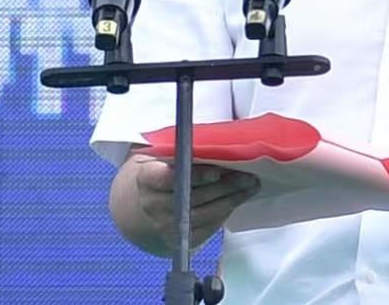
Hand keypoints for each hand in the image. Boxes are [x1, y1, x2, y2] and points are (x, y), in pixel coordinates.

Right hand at [131, 158, 260, 250]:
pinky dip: (223, 214)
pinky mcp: (177, 241)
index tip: (217, 172)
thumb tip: (216, 147)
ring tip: (249, 187)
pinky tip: (235, 201)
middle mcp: (153, 205)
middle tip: (247, 176)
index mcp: (146, 178)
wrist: (140, 210)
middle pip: (194, 197)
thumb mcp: (159, 160)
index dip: (195, 176)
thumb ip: (180, 153)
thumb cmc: (157, 176)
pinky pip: (206, 229)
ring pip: (204, 214)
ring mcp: (164, 226)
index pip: (169, 178)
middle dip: (225, 186)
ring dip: (231, 200)